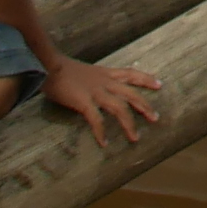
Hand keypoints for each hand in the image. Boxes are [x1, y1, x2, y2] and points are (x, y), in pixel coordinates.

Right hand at [46, 56, 161, 145]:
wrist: (46, 65)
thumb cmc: (60, 69)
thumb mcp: (83, 72)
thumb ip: (93, 79)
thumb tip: (96, 88)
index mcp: (104, 73)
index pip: (130, 73)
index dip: (146, 79)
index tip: (159, 85)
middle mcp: (104, 81)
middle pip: (130, 93)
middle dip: (144, 106)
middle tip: (155, 118)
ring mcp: (95, 91)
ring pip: (119, 108)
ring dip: (128, 123)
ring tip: (135, 137)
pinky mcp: (83, 101)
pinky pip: (96, 119)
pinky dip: (101, 132)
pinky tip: (104, 143)